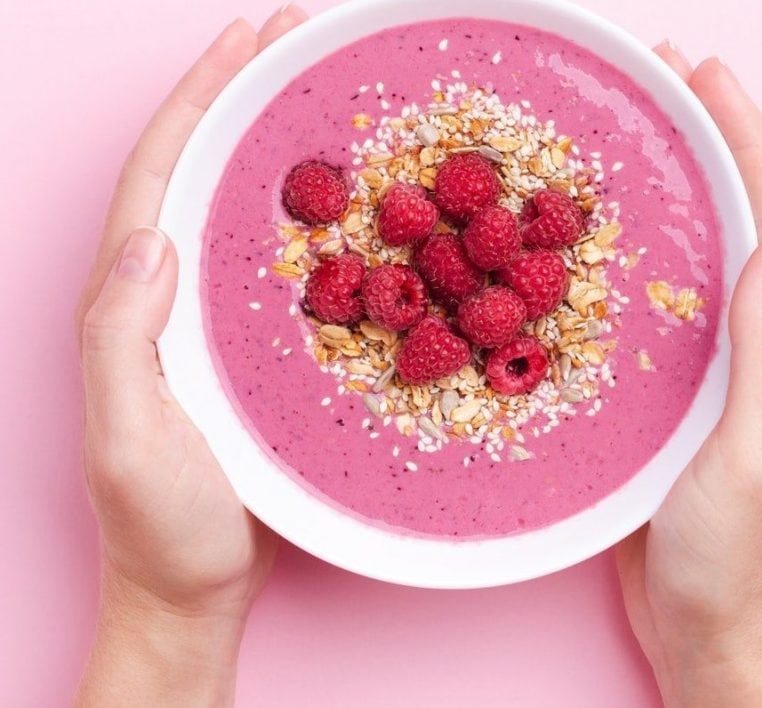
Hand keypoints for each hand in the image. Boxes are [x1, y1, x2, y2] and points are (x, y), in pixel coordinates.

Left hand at [75, 8, 306, 705]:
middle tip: (299, 38)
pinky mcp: (260, 349)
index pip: (161, 176)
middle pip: (207, 173)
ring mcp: (218, 321)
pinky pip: (290, 267)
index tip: (247, 41)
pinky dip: (322, 222)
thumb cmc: (163, 528)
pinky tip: (359, 204)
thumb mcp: (128, 441)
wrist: (195, 586)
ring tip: (330, 95)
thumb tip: (149, 239)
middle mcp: (173, 298)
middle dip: (246, 98)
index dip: (201, 101)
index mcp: (133, 305)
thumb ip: (120, 340)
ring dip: (286, 148)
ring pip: (252, 213)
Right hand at [615, 46, 761, 706]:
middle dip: (710, 143)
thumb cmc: (736, 559)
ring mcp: (717, 367)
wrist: (706, 627)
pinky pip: (655, 306)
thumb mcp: (759, 458)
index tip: (705, 77)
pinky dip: (630, 258)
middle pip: (742, 219)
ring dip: (671, 191)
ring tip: (629, 140)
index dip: (746, 141)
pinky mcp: (673, 391)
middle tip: (662, 83)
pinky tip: (592, 244)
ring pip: (696, 256)